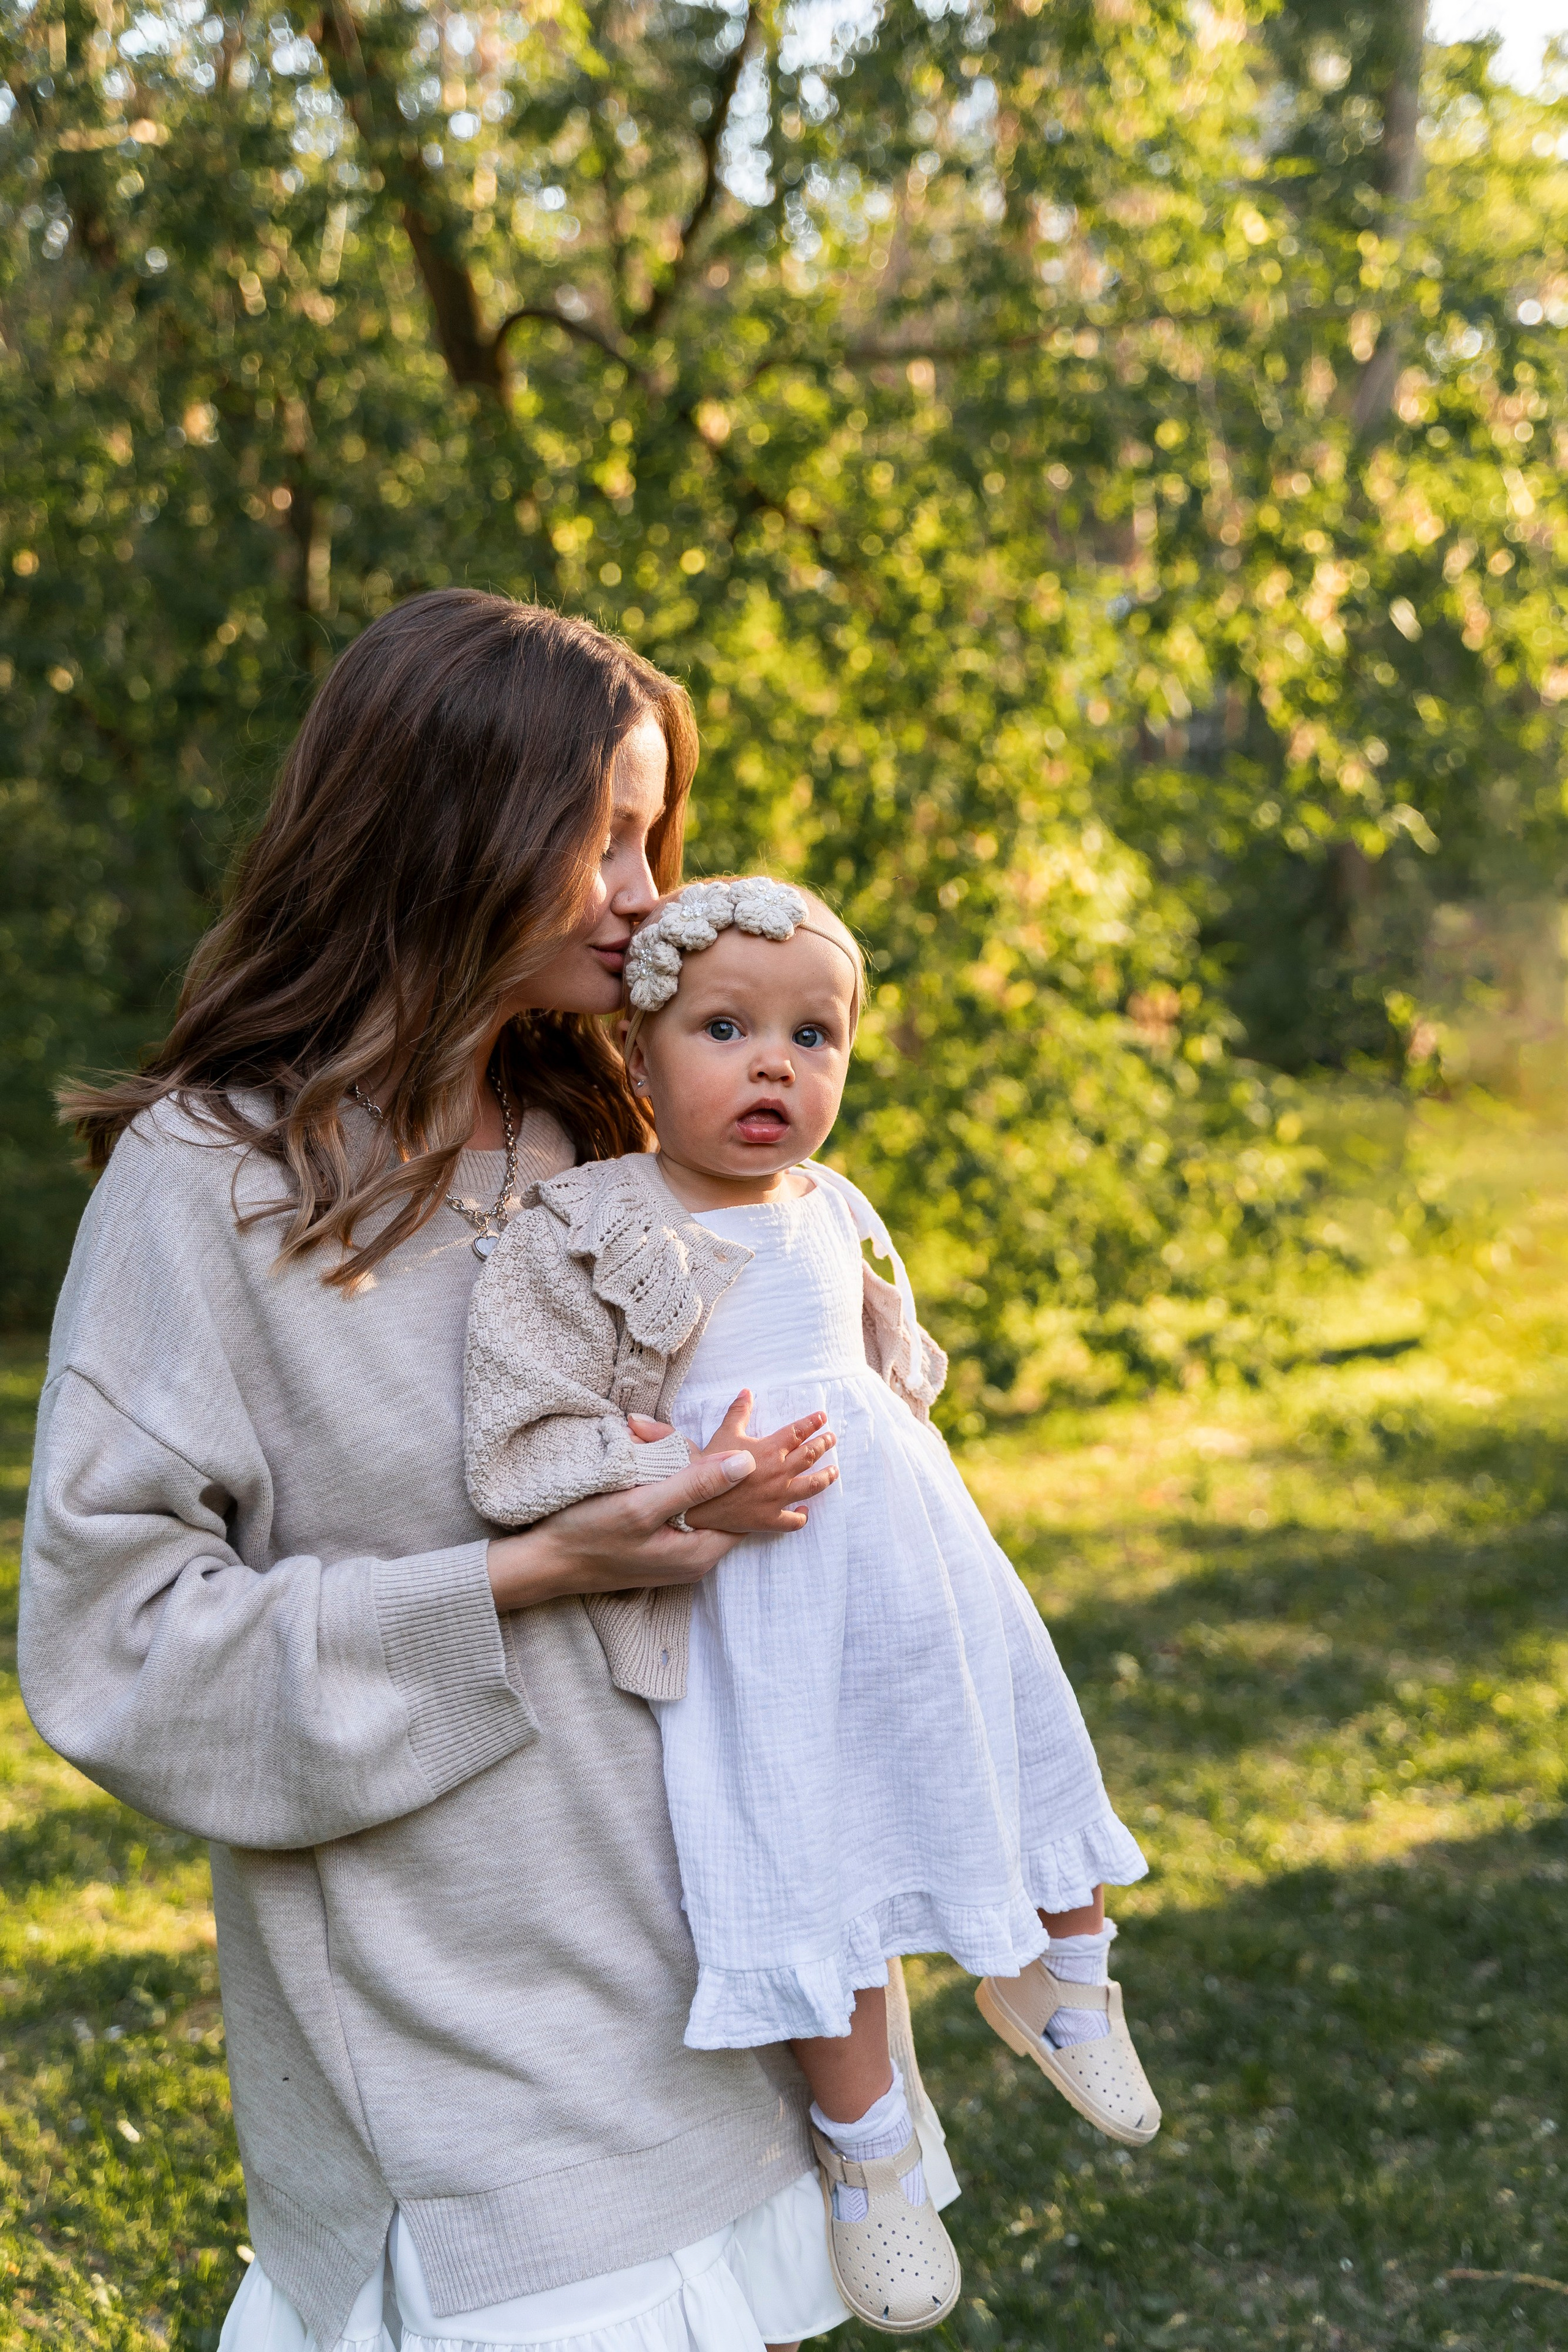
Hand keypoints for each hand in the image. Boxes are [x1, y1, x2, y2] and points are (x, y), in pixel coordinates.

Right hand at [486, 1448, 754, 1612]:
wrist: (543, 1563)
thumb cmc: (588, 1536)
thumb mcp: (642, 1505)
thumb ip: (696, 1485)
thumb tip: (748, 1463)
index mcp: (700, 1554)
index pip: (738, 1505)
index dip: (725, 1471)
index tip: (693, 1447)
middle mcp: (694, 1559)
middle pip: (715, 1499)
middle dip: (690, 1463)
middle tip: (651, 1438)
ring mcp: (675, 1554)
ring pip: (693, 1499)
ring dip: (672, 1469)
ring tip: (641, 1444)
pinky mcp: (657, 1546)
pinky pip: (674, 1508)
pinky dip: (661, 1483)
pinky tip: (639, 1466)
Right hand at [630, 1390, 837, 1535]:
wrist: (695, 1501)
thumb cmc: (709, 1465)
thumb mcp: (724, 1433)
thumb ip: (738, 1412)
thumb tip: (747, 1391)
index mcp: (770, 1449)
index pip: (798, 1432)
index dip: (812, 1422)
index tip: (822, 1417)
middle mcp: (779, 1472)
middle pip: (810, 1455)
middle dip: (824, 1444)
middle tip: (831, 1438)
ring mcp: (778, 1497)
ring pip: (812, 1486)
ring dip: (826, 1476)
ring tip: (834, 1470)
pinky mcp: (770, 1519)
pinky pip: (793, 1521)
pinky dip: (801, 1516)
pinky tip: (804, 1510)